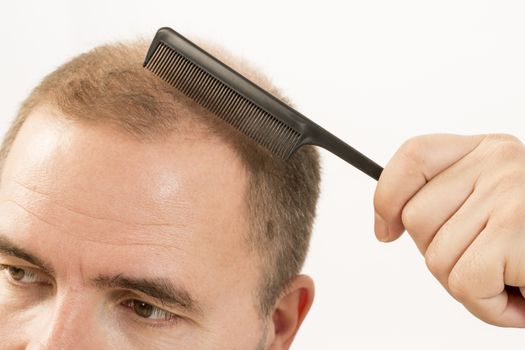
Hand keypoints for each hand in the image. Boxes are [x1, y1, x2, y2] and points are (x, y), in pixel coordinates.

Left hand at [373, 133, 524, 326]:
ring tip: (511, 277)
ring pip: (437, 258)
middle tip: (487, 263)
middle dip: (442, 255)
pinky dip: (490, 307)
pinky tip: (521, 295)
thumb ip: (453, 200)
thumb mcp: (498, 202)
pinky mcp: (515, 230)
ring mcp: (508, 195)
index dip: (388, 195)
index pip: (415, 156)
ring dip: (471, 286)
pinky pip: (465, 284)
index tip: (387, 229)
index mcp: (488, 150)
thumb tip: (388, 223)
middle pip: (417, 218)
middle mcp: (499, 163)